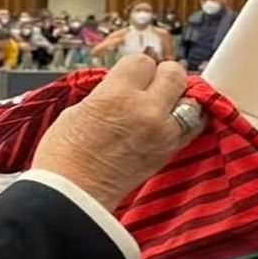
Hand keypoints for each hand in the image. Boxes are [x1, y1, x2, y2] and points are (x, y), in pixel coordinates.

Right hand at [31, 54, 191, 211]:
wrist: (73, 198)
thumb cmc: (65, 157)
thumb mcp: (80, 109)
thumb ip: (109, 92)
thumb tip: (126, 86)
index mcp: (116, 94)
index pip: (143, 60)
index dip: (136, 67)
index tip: (130, 74)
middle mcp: (145, 110)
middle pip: (173, 73)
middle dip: (162, 75)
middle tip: (150, 84)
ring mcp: (162, 133)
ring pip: (190, 98)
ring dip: (178, 96)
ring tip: (163, 102)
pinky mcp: (169, 152)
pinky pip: (193, 125)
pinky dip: (186, 118)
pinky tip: (171, 119)